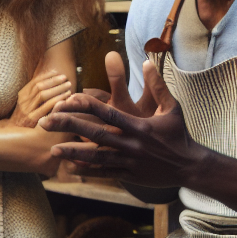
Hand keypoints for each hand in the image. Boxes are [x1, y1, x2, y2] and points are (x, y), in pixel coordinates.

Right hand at [12, 70, 72, 126]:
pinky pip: (46, 108)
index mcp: (22, 94)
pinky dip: (57, 101)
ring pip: (43, 95)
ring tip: (68, 86)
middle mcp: (23, 101)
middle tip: (65, 78)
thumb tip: (52, 81)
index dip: (47, 76)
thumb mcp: (27, 104)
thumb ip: (36, 94)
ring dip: (57, 89)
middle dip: (53, 81)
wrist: (15, 133)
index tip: (58, 72)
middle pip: (39, 86)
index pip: (35, 81)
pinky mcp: (32, 119)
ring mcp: (27, 110)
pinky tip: (66, 98)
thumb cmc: (25, 118)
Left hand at [39, 58, 203, 183]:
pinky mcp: (129, 176)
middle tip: (45, 122)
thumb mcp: (172, 108)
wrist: (191, 166)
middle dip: (69, 127)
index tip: (66, 101)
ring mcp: (129, 162)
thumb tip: (147, 61)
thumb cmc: (179, 134)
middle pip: (95, 134)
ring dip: (73, 152)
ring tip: (52, 148)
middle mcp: (132, 144)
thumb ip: (157, 85)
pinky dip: (87, 170)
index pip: (107, 113)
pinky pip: (104, 173)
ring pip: (96, 157)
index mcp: (139, 125)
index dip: (85, 106)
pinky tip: (70, 167)